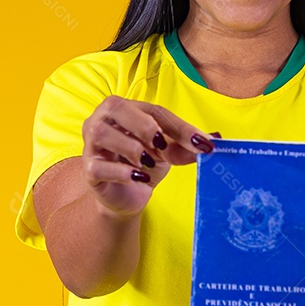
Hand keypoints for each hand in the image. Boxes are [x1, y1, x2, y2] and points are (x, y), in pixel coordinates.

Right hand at [81, 95, 215, 217]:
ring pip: (103, 133)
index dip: (180, 127)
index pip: (154, 111)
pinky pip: (99, 165)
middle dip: (145, 127)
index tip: (203, 144)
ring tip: (148, 163)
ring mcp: (91, 144)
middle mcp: (102, 119)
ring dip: (132, 148)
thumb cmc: (144, 165)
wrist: (127, 197)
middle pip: (118, 108)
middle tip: (162, 147)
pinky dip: (122, 171)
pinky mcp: (88, 170)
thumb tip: (215, 140)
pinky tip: (139, 177)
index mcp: (125, 108)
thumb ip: (187, 145)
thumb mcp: (168, 153)